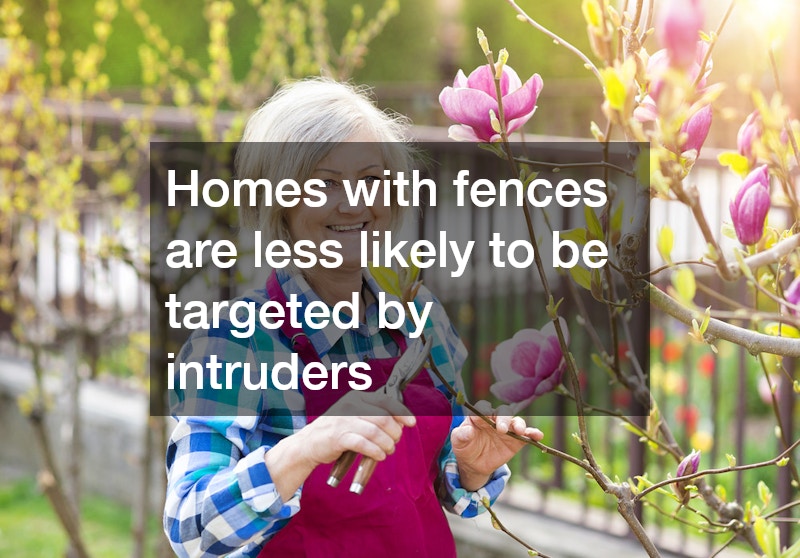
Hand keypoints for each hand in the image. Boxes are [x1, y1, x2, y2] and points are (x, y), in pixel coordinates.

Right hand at [265, 390, 415, 499]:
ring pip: (376, 431)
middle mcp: (351, 406)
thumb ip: (372, 416)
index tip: (411, 423)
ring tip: (388, 451)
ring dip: (387, 444)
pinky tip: (380, 456)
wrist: (307, 444)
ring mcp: (343, 421)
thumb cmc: (334, 431)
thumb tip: (399, 423)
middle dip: (395, 432)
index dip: (402, 412)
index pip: (386, 401)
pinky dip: (376, 451)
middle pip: (384, 418)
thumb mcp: (352, 416)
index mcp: (357, 398)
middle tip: (394, 442)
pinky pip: (364, 444)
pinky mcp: (338, 437)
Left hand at [450, 401, 542, 490]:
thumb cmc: (465, 447)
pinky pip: (527, 435)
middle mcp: (495, 419)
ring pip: (516, 421)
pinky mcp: (516, 441)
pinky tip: (538, 435)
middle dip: (504, 418)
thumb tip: (467, 431)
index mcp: (479, 416)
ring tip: (519, 431)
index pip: (483, 407)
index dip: (484, 410)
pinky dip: (533, 433)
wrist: (475, 464)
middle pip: (503, 412)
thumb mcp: (458, 442)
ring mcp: (507, 429)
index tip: (483, 417)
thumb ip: (461, 435)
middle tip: (501, 429)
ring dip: (519, 424)